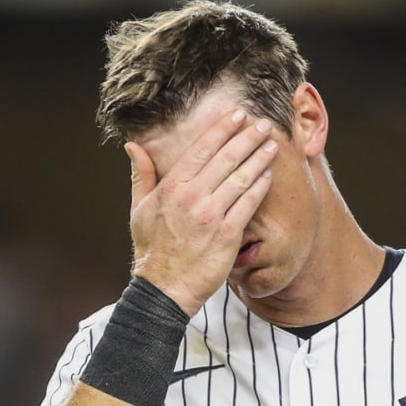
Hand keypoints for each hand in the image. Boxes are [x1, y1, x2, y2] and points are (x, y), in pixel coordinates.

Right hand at [124, 109, 278, 315]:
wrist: (164, 289)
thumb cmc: (152, 251)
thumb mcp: (139, 209)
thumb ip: (141, 175)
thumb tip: (133, 145)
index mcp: (171, 187)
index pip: (202, 149)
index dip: (222, 129)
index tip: (237, 116)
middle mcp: (192, 197)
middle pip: (226, 158)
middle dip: (247, 138)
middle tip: (263, 124)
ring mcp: (210, 215)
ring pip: (240, 178)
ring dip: (259, 158)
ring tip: (272, 145)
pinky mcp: (227, 235)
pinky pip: (248, 205)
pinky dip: (259, 188)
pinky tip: (268, 176)